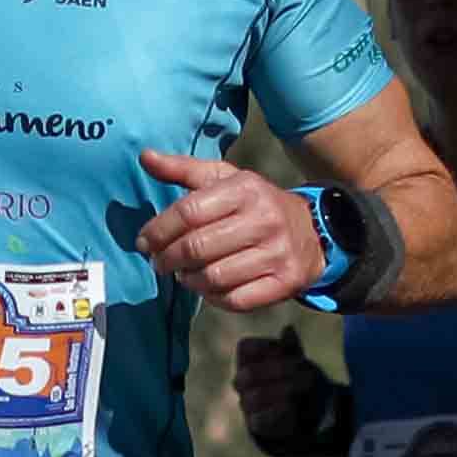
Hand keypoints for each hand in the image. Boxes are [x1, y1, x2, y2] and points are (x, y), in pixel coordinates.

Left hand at [135, 146, 318, 316]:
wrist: (313, 230)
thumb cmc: (255, 204)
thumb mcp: (225, 179)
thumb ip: (183, 169)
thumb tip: (145, 157)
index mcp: (245, 189)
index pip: (189, 211)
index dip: (158, 230)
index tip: (143, 242)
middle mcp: (264, 219)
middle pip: (197, 247)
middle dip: (167, 259)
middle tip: (158, 263)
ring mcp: (277, 253)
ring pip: (213, 277)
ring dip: (188, 280)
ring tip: (182, 274)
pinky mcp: (284, 282)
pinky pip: (235, 299)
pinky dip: (212, 297)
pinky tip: (206, 287)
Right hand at [233, 330, 329, 439]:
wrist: (305, 412)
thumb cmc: (297, 378)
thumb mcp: (297, 360)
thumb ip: (291, 348)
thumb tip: (288, 329)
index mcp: (246, 361)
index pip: (245, 348)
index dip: (267, 346)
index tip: (290, 350)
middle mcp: (242, 382)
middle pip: (250, 373)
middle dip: (279, 369)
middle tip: (303, 366)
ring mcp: (246, 404)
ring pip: (255, 396)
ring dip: (283, 388)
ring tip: (306, 385)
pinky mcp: (255, 424)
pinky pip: (261, 419)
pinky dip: (278, 410)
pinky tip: (293, 404)